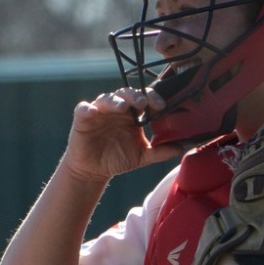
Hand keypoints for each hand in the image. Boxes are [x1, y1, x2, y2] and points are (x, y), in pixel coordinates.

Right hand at [63, 88, 179, 184]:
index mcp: (132, 114)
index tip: (162, 106)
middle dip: (136, 96)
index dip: (153, 98)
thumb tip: (181, 149)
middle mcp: (117, 108)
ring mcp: (99, 111)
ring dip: (115, 101)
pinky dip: (87, 109)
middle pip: (127, 93)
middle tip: (143, 103)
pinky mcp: (82, 118)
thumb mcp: (141, 156)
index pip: (144, 98)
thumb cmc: (118, 158)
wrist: (93, 171)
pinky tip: (92, 112)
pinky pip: (83, 109)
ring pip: (107, 99)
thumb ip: (160, 152)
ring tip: (123, 107)